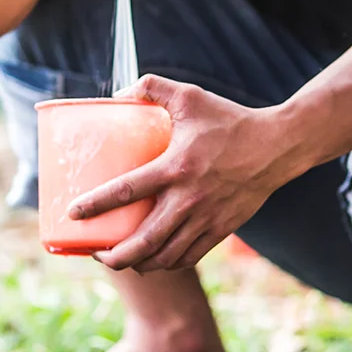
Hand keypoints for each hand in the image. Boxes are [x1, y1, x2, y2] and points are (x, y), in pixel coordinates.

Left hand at [66, 75, 300, 271]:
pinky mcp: (221, 229)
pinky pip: (188, 256)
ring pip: (164, 257)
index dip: (96, 205)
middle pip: (143, 242)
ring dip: (137, 264)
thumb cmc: (230, 119)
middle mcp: (189, 199)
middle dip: (113, 256)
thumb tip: (120, 93)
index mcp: (176, 167)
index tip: (73, 214)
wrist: (277, 146)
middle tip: (95, 252)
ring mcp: (206, 219)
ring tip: (119, 258)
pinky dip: (166, 262)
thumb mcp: (190, 96)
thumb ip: (153, 87)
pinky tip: (153, 258)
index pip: (127, 190)